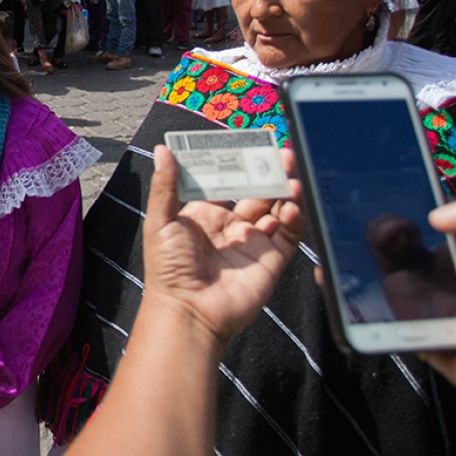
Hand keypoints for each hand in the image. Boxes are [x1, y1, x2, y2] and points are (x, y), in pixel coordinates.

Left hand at [142, 145, 304, 342]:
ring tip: (292, 172)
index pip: (226, 181)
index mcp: (204, 214)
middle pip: (257, 191)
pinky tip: (291, 204)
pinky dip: (294, 217)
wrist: (189, 312)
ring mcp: (252, 242)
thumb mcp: (161, 221)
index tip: (251, 143)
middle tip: (283, 152)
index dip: (239, 163)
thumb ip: (167, 185)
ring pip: (277, 208)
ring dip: (286, 189)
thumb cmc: (168, 269)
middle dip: (269, 171)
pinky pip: (289, 234)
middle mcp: (230, 226)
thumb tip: (164, 149)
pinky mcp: (271, 260)